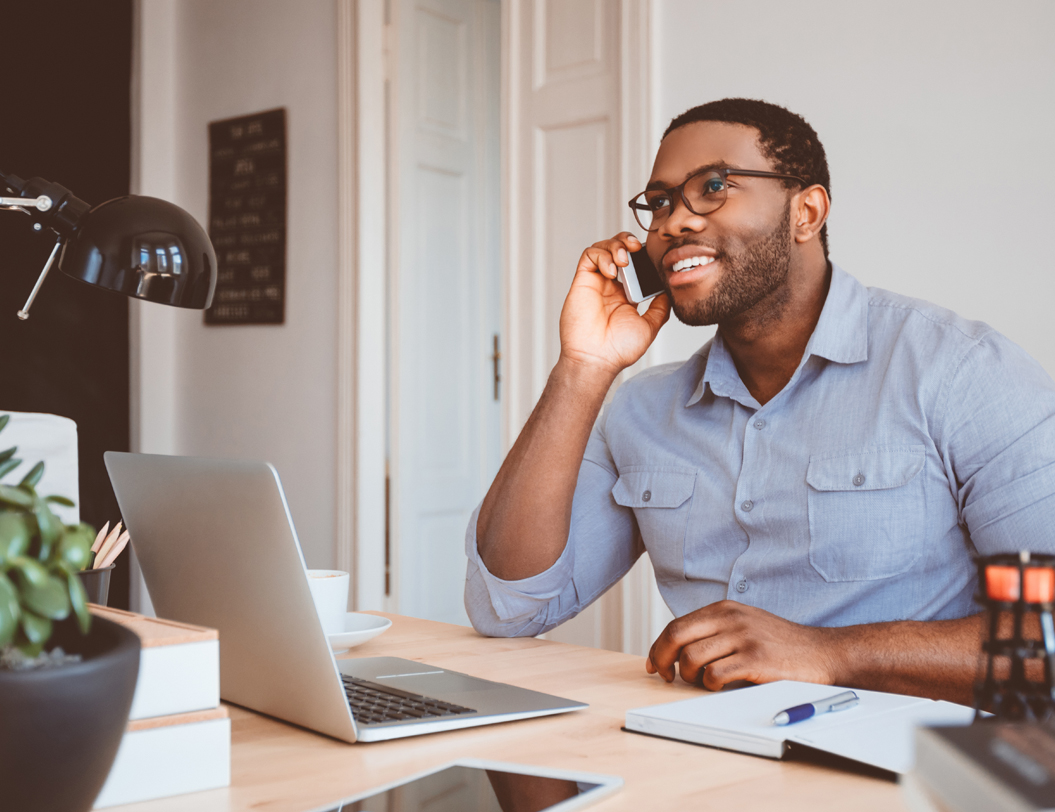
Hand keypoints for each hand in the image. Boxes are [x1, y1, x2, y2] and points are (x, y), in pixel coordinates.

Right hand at [558, 233, 669, 376]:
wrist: (597, 359)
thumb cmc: (619, 349)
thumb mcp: (649, 326)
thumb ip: (660, 307)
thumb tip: (670, 290)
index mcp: (625, 295)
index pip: (634, 264)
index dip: (642, 255)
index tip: (652, 256)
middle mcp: (610, 287)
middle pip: (618, 250)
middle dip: (627, 242)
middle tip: (637, 248)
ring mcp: (596, 283)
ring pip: (602, 248)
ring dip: (615, 245)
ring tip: (624, 258)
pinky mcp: (582, 282)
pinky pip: (589, 256)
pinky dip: (601, 255)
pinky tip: (611, 270)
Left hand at [646, 601, 841, 690]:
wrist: (822, 653)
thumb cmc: (780, 644)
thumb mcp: (745, 624)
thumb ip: (715, 631)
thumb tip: (676, 651)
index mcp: (724, 609)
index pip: (677, 626)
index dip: (659, 647)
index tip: (654, 664)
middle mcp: (731, 618)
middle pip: (676, 636)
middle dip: (662, 659)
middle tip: (666, 677)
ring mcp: (743, 637)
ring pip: (692, 658)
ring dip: (690, 676)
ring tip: (704, 681)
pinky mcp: (756, 660)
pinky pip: (714, 675)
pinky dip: (710, 685)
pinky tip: (721, 686)